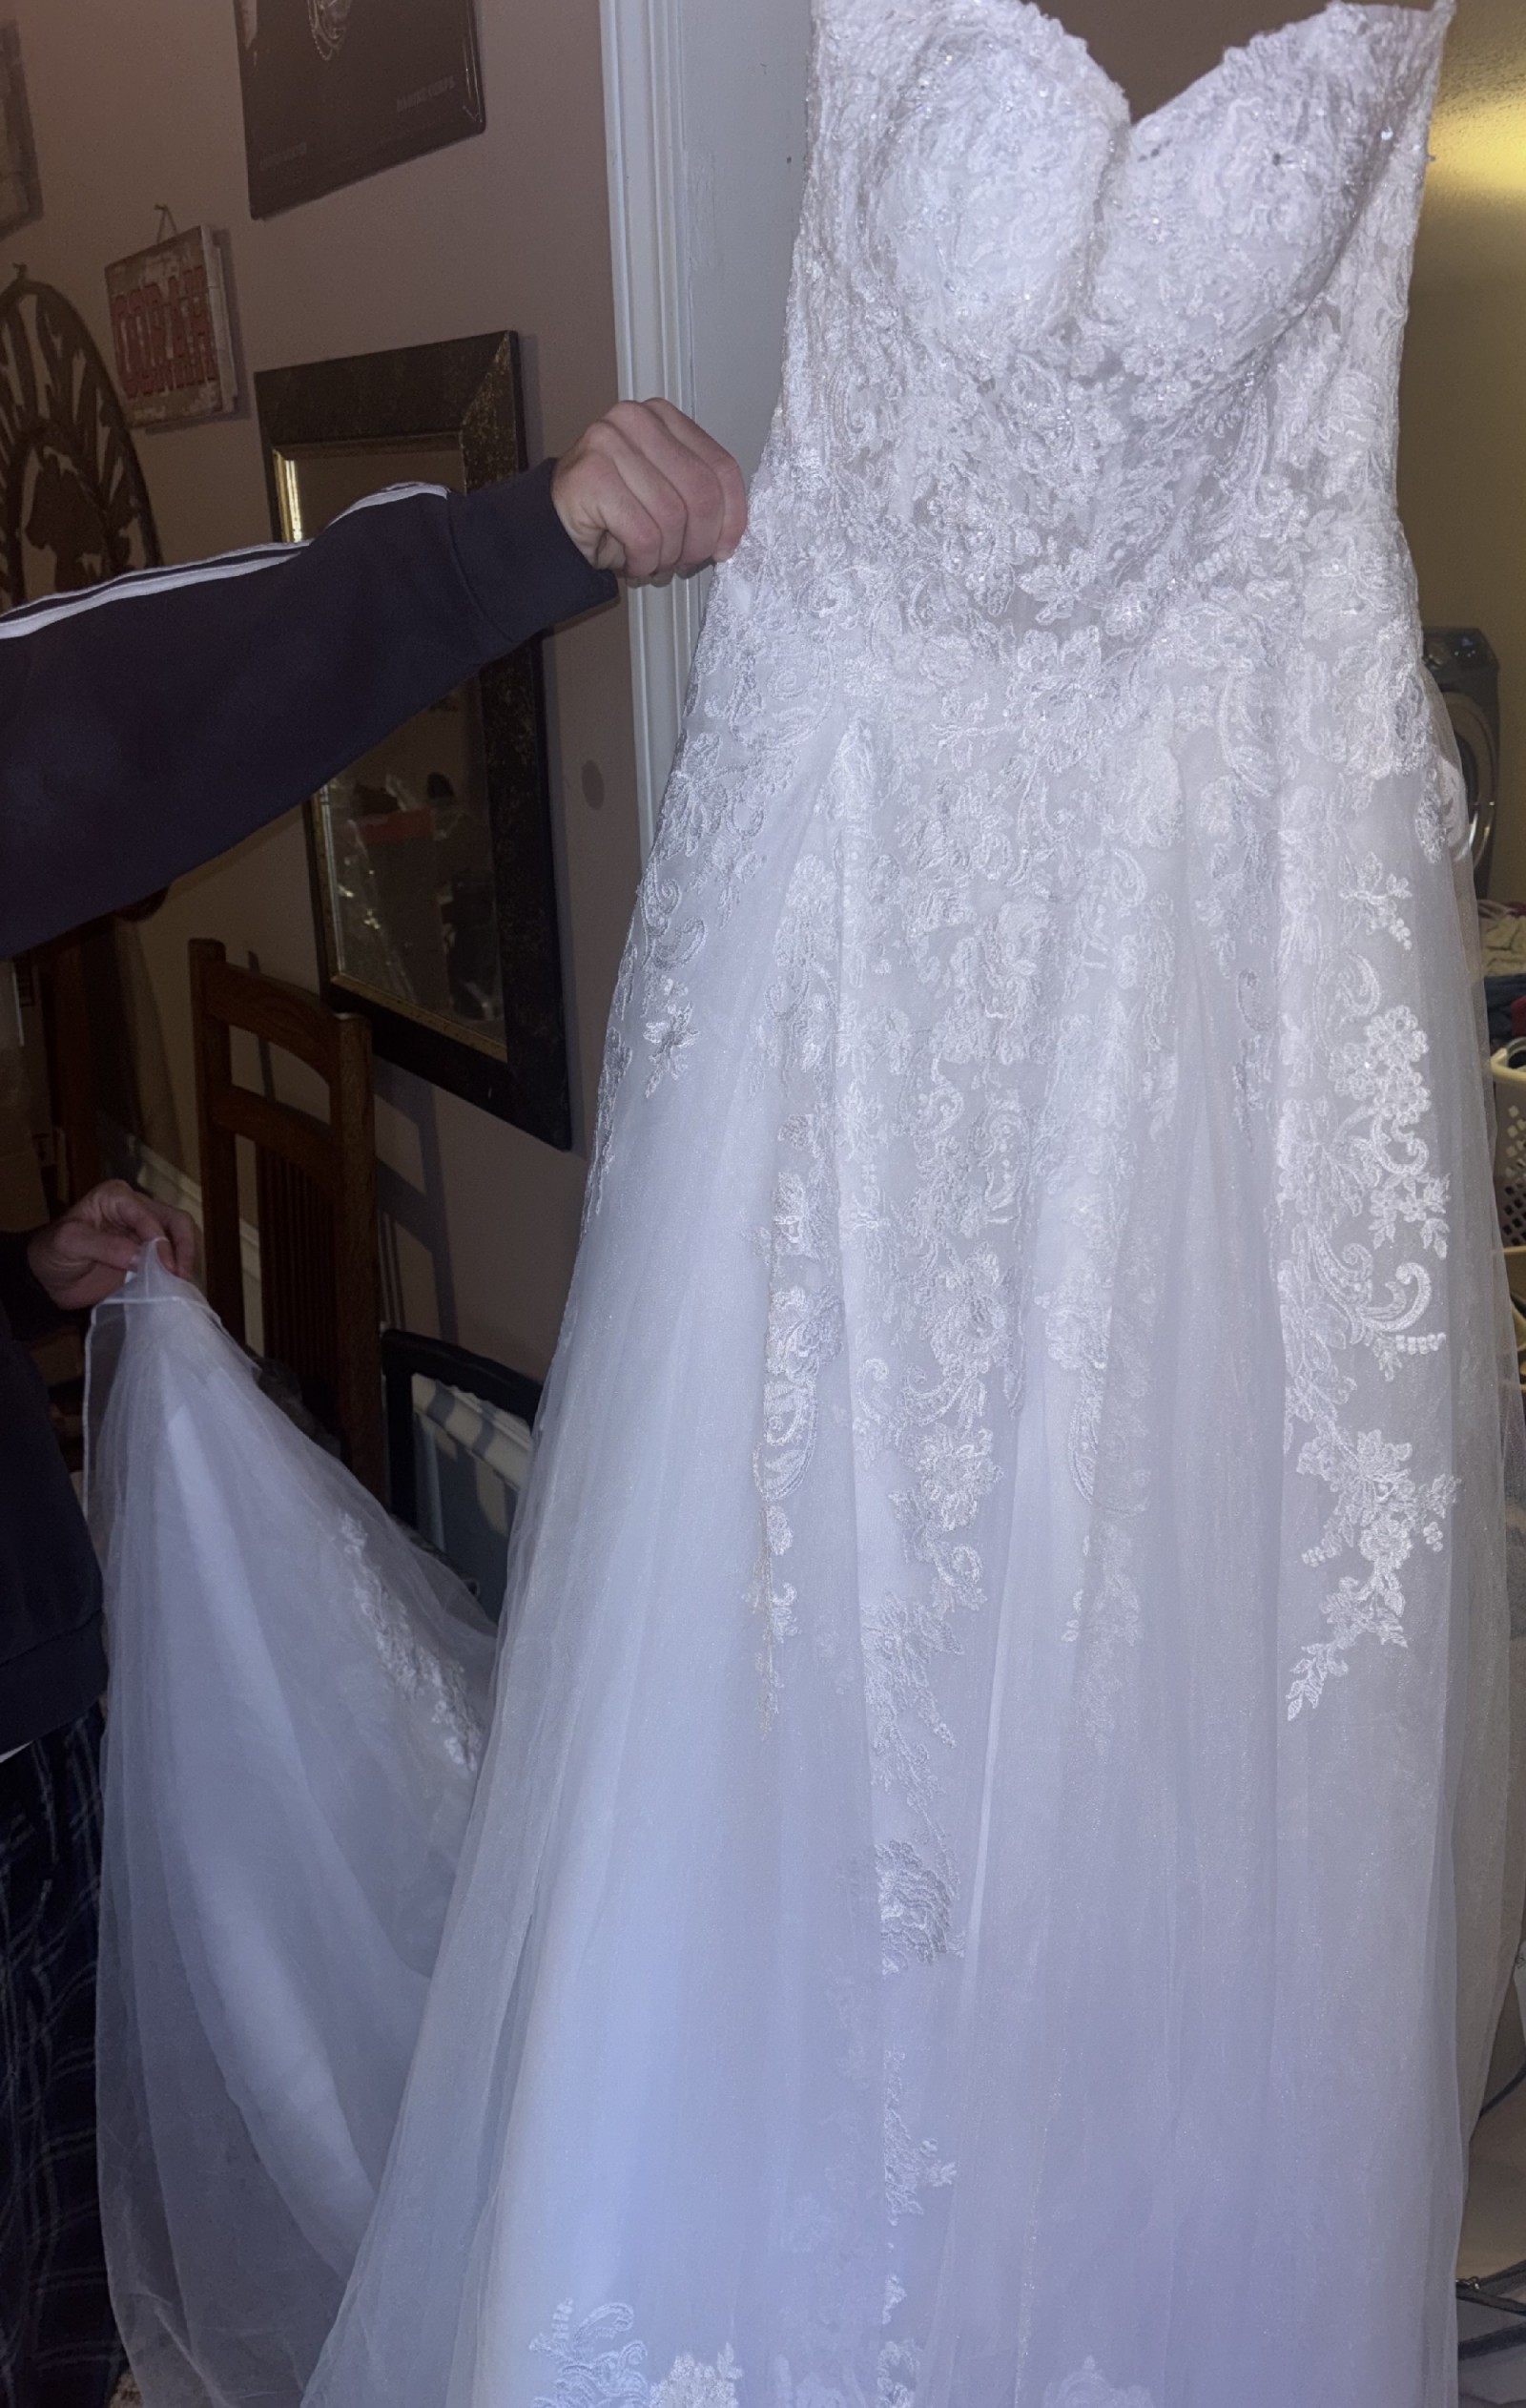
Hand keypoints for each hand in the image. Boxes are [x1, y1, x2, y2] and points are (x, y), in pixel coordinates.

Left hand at [27, 1180, 195, 1312]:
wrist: (49, 1281)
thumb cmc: (53, 1254)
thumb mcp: (70, 1243)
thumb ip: (105, 1247)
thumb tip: (143, 1258)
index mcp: (116, 1197)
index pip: (148, 1214)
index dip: (160, 1240)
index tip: (165, 1267)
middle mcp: (136, 1209)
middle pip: (174, 1220)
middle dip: (183, 1246)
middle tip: (180, 1274)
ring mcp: (145, 1232)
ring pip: (181, 1236)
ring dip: (185, 1258)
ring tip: (181, 1281)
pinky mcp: (150, 1254)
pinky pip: (174, 1256)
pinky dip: (179, 1269)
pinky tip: (177, 1284)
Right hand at [552, 399, 747, 581]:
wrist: (554, 523)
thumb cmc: (611, 511)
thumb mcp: (666, 494)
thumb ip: (698, 496)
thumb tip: (731, 532)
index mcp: (663, 418)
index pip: (721, 466)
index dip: (733, 515)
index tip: (726, 545)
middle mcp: (636, 420)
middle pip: (701, 493)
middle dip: (699, 542)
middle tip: (685, 561)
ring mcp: (609, 442)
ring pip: (672, 517)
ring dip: (667, 555)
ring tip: (653, 559)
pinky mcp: (591, 476)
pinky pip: (643, 534)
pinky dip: (643, 560)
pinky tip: (633, 560)